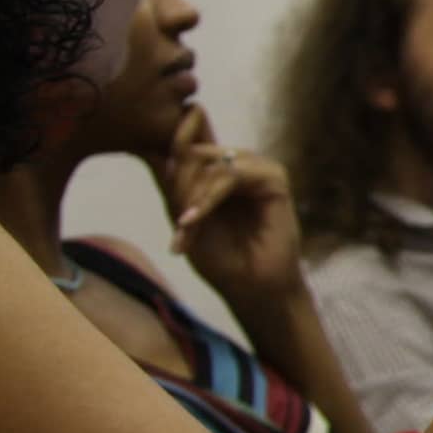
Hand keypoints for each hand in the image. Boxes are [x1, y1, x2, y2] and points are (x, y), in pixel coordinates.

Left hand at [157, 107, 305, 306]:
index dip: (172, 155)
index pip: (191, 145)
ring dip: (194, 196)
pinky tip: (196, 219)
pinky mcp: (274, 177)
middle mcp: (239, 164)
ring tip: (188, 226)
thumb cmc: (220, 257)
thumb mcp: (184, 216)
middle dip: (181, 189)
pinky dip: (209, 197)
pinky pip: (232, 174)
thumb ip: (176, 182)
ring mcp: (258, 169)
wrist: (251, 287)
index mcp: (218, 171)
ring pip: (211, 163)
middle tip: (181, 225)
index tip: (163, 192)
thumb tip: (157, 147)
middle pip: (195, 152)